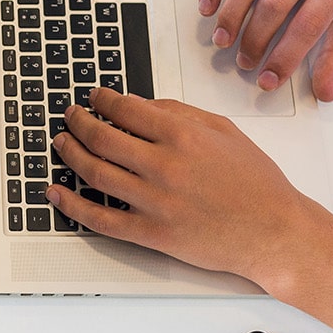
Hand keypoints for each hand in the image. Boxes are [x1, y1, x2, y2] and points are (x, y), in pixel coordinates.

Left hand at [45, 87, 332, 288]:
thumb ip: (181, 113)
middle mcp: (165, 165)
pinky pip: (100, 218)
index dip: (102, 101)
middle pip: (102, 138)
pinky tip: (56, 192)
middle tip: (70, 117)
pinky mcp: (151, 233)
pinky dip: (72, 204)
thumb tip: (139, 103)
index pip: (126, 110)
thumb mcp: (225, 131)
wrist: (276, 232)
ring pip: (95, 173)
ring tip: (61, 142)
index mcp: (183, 136)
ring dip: (70, 154)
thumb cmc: (257, 183)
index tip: (93, 98)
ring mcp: (155, 201)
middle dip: (79, 123)